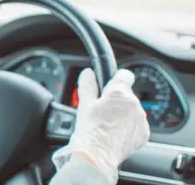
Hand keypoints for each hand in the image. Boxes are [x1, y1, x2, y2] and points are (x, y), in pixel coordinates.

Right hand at [52, 68, 149, 184]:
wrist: (98, 155)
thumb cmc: (90, 130)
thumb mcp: (84, 104)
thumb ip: (87, 85)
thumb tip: (88, 74)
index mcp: (119, 93)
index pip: (125, 75)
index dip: (116, 79)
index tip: (110, 85)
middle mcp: (134, 104)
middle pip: (127, 95)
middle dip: (117, 101)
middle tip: (103, 111)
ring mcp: (141, 119)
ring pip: (132, 110)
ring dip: (123, 114)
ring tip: (108, 124)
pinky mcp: (144, 133)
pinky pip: (137, 124)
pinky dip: (129, 127)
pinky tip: (116, 133)